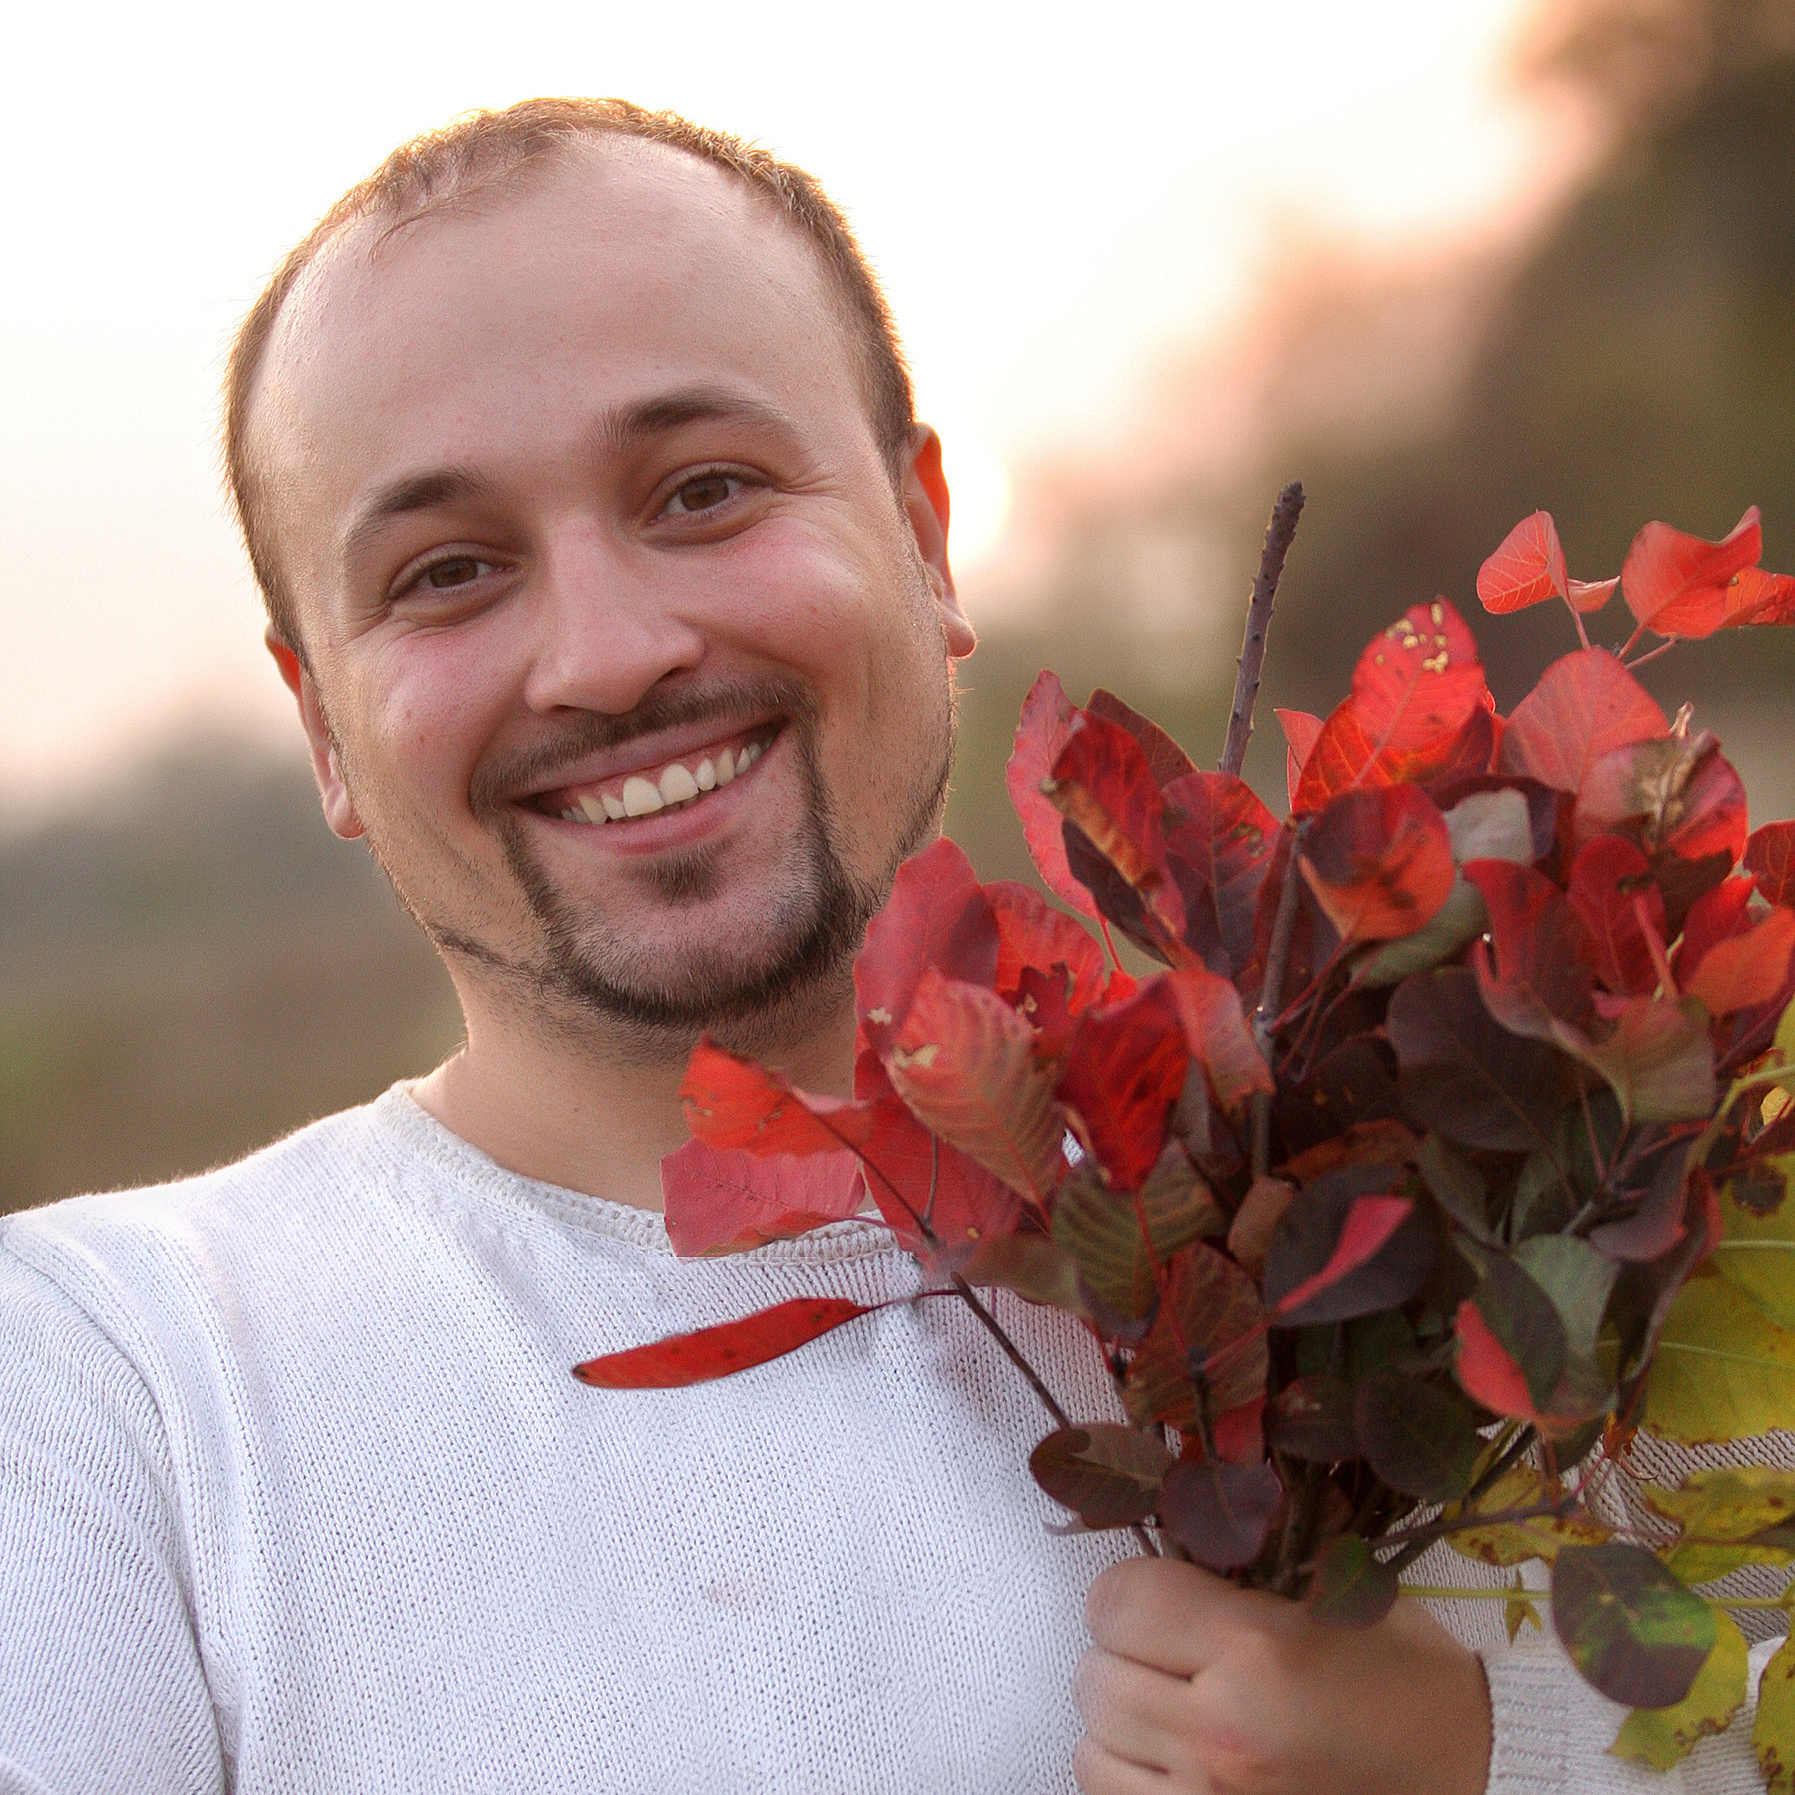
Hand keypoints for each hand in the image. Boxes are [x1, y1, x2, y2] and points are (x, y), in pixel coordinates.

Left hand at [1073, 1556, 1491, 1794]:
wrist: (1469, 1778)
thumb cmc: (1404, 1678)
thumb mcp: (1339, 1589)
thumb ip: (1255, 1546)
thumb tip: (1188, 1495)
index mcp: (1255, 1649)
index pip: (1117, 1602)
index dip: (1131, 1593)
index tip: (1162, 1599)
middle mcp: (1222, 1732)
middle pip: (1096, 1672)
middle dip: (1125, 1653)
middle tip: (1172, 1654)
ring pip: (1091, 1743)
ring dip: (1121, 1721)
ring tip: (1172, 1710)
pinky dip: (1128, 1775)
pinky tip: (1175, 1761)